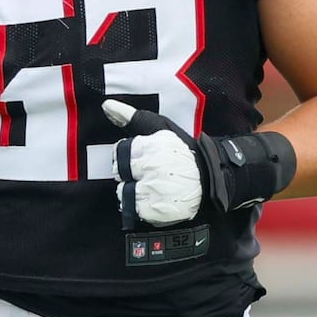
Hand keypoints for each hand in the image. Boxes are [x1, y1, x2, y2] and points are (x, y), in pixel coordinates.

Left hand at [102, 100, 297, 230]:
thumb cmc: (182, 150)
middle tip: (147, 173)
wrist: (210, 177)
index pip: (121, 152)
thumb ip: (130, 117)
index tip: (141, 158)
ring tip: (150, 186)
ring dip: (132, 191)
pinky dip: (141, 207)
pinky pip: (135, 210)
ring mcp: (155, 190)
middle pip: (120, 173)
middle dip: (130, 173)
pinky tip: (154, 198)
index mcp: (152, 146)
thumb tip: (106, 106)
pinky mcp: (158, 211)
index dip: (129, 156)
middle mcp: (152, 168)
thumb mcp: (159, 127)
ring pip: (124, 193)